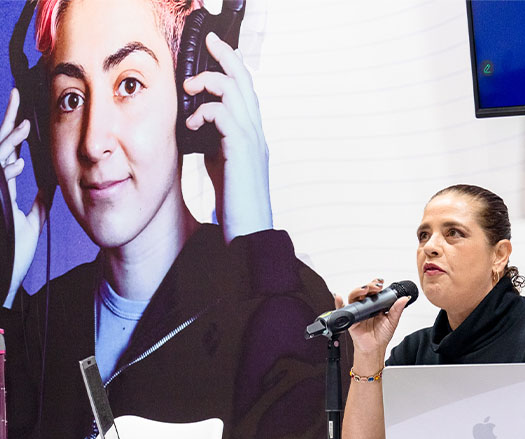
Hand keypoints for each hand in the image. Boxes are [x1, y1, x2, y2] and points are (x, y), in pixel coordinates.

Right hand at [1, 88, 47, 307]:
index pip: (7, 152)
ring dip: (8, 135)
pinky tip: (21, 146)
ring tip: (24, 120)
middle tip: (18, 95)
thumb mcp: (31, 222)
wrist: (5, 276)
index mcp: (2, 186)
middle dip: (8, 119)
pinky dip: (6, 157)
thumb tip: (50, 189)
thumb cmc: (14, 252)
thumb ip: (39, 203)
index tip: (27, 118)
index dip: (15, 132)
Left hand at [183, 32, 271, 243]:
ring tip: (190, 87)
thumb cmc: (235, 206)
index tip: (215, 52)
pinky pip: (224, 115)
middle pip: (246, 82)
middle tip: (209, 42)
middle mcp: (257, 134)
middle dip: (226, 58)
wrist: (249, 233)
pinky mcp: (242, 151)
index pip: (246, 92)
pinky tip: (191, 125)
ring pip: (236, 92)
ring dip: (210, 82)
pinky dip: (204, 112)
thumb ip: (216, 143)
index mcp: (253, 136)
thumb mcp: (223, 166)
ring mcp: (253, 141)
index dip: (233, 68)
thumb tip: (197, 127)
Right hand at [334, 278, 409, 361]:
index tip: (381, 283)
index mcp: (375, 305)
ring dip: (358, 291)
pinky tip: (339, 298)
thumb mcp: (392, 321)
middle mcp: (365, 306)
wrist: (374, 349)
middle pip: (363, 291)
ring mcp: (357, 311)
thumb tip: (405, 298)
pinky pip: (342, 309)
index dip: (376, 284)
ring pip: (354, 296)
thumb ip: (397, 309)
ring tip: (364, 290)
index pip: (374, 291)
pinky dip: (339, 303)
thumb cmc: (382, 335)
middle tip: (375, 287)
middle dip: (369, 286)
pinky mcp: (350, 318)